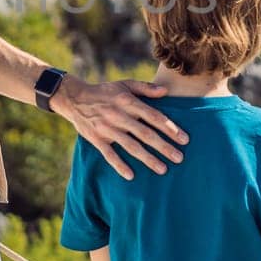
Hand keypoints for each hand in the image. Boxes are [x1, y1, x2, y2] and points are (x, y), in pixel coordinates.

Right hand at [51, 75, 186, 178]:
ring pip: (130, 146)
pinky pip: (109, 155)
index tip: (184, 139)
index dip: (170, 128)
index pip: (153, 116)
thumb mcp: (124, 84)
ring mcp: (107, 129)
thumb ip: (145, 88)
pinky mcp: (97, 139)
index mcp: (128, 102)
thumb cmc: (105, 92)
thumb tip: (165, 91)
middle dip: (163, 147)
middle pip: (145, 134)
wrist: (76, 99)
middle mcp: (119, 116)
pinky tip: (131, 176)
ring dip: (147, 159)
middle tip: (179, 158)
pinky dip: (119, 165)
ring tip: (163, 169)